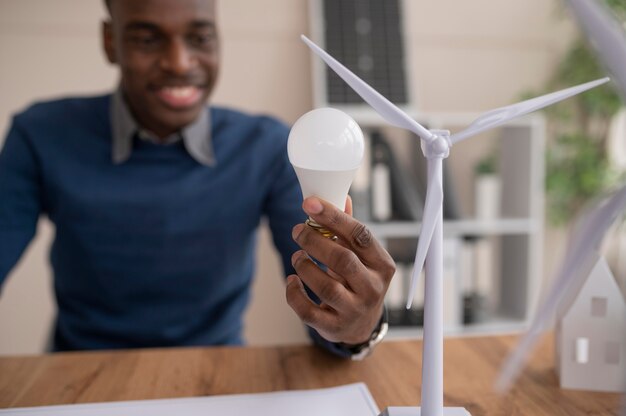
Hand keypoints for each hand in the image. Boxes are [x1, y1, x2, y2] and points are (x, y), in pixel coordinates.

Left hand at [286, 196, 394, 344]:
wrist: (362, 325)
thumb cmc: (359, 281)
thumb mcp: (362, 257)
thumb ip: (350, 230)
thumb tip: (342, 197)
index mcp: (382, 265)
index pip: (360, 235)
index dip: (334, 217)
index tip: (310, 203)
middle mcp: (373, 289)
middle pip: (342, 260)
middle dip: (314, 241)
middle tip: (297, 230)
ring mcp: (355, 311)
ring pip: (326, 286)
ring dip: (304, 265)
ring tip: (297, 255)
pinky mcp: (334, 328)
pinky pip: (308, 312)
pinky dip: (294, 294)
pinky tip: (292, 280)